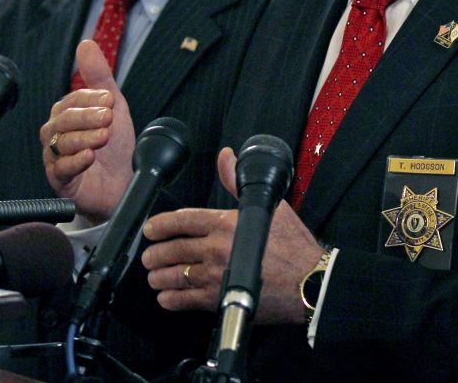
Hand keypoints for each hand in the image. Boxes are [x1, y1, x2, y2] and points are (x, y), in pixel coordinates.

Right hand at [40, 39, 135, 222]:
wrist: (123, 183)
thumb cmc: (115, 146)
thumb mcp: (113, 107)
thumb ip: (99, 76)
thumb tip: (86, 43)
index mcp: (67, 115)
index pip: (72, 100)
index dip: (91, 99)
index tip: (111, 101)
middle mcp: (56, 134)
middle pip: (64, 120)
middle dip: (88, 117)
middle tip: (109, 119)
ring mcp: (55, 158)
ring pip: (61, 143)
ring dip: (85, 138)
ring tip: (105, 137)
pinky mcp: (60, 180)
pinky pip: (60, 169)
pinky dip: (76, 161)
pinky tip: (90, 156)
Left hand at [142, 148, 323, 322]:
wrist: (308, 280)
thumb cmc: (293, 244)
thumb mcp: (268, 205)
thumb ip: (238, 182)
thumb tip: (226, 157)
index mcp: (224, 223)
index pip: (182, 220)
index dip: (160, 225)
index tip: (150, 229)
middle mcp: (215, 248)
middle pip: (172, 249)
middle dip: (155, 253)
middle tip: (149, 255)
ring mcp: (214, 276)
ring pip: (173, 276)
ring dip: (158, 277)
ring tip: (154, 276)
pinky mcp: (218, 300)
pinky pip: (183, 300)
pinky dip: (170, 299)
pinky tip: (167, 297)